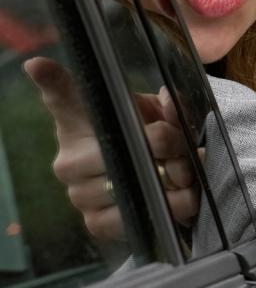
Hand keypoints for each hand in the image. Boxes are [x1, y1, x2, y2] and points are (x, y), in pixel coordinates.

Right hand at [23, 58, 200, 240]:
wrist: (163, 181)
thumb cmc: (154, 139)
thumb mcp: (162, 115)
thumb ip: (168, 106)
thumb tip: (168, 99)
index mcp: (81, 122)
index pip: (62, 99)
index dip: (52, 82)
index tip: (38, 65)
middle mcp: (70, 158)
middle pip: (127, 144)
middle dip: (169, 146)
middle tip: (183, 151)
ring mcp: (78, 193)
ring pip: (137, 180)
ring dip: (177, 178)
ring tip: (184, 174)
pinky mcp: (95, 222)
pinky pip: (140, 212)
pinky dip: (173, 205)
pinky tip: (178, 197)